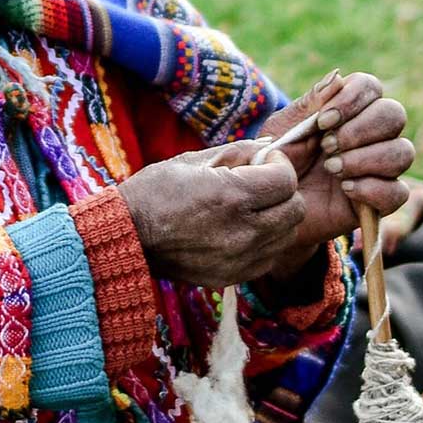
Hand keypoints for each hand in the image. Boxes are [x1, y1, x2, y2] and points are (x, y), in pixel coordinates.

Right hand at [116, 140, 306, 290]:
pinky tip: (243, 231)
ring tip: (252, 208)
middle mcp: (242, 230)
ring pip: (287, 235)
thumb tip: (267, 146)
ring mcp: (240, 258)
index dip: (279, 164)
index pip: (286, 179)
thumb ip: (236, 151)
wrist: (127, 237)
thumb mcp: (192, 160)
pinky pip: (269, 257)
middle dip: (284, 191)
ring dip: (277, 217)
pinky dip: (265, 242)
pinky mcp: (233, 276)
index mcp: (232, 195)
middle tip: (263, 184)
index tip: (265, 160)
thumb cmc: (155, 192)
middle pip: (295, 209)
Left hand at [255, 71, 414, 271]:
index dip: (353, 99)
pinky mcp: (380, 201)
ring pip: (402, 152)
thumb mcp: (283, 129)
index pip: (371, 87)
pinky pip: (399, 192)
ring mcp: (378, 168)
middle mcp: (370, 135)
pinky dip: (373, 188)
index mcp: (348, 110)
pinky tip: (345, 189)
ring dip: (366, 158)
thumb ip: (311, 104)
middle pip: (394, 115)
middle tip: (327, 146)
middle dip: (360, 130)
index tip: (324, 120)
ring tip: (332, 168)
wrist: (271, 206)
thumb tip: (337, 77)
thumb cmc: (276, 162)